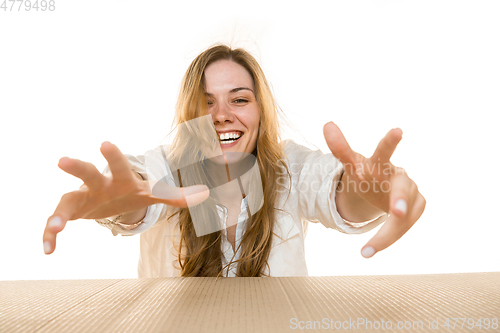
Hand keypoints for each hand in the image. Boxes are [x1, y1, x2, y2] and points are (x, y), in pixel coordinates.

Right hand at [43, 141, 208, 253]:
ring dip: (60, 212)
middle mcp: (99, 184)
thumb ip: (175, 195)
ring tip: (56, 225)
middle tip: (62, 160)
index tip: (106, 143)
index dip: (114, 156)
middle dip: (78, 168)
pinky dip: (50, 234)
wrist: (107, 196)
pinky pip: (56, 222)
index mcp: (121, 179)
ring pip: (66, 200)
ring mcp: (82, 197)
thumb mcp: (152, 194)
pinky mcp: (71, 212)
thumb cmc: (130, 192)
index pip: (119, 166)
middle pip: (88, 174)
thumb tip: (205, 193)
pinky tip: (47, 249)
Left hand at [323, 121, 425, 257]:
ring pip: (403, 217)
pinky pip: (404, 227)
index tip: (398, 130)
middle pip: (403, 188)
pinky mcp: (418, 207)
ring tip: (366, 252)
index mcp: (381, 164)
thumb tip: (326, 123)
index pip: (384, 151)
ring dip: (387, 235)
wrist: (383, 188)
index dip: (390, 141)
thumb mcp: (351, 163)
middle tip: (396, 212)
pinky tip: (373, 248)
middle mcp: (400, 177)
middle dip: (400, 200)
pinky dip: (388, 239)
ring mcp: (412, 192)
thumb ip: (340, 147)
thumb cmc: (368, 173)